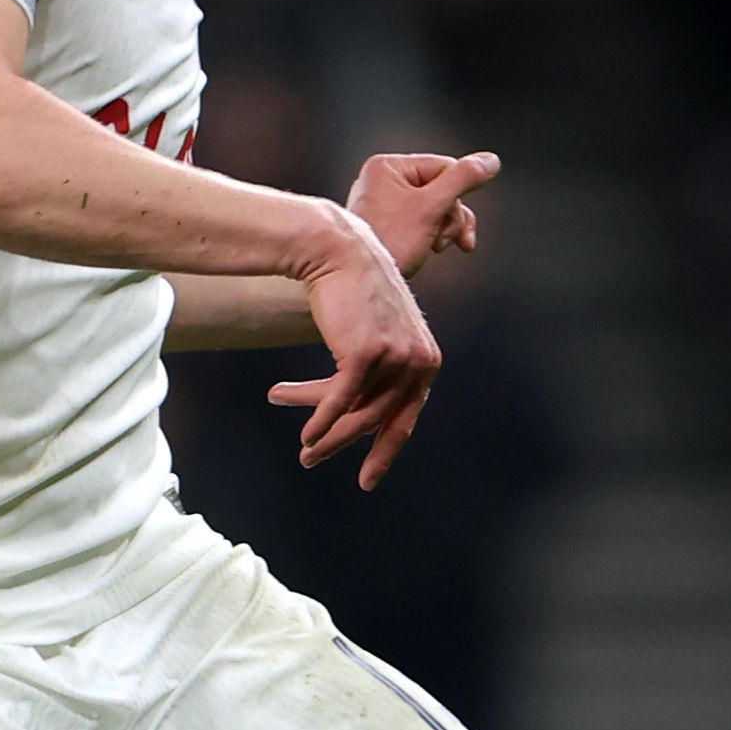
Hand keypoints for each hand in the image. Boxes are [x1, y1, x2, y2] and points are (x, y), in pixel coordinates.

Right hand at [266, 212, 443, 489]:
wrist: (337, 252)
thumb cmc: (349, 292)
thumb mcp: (373, 334)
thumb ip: (377, 371)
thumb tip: (354, 415)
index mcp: (426, 360)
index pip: (405, 417)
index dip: (385, 450)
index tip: (367, 477)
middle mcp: (419, 361)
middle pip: (381, 421)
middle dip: (348, 447)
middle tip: (315, 463)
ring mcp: (396, 358)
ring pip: (359, 414)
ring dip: (327, 437)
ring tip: (303, 450)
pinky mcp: (367, 353)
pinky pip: (340, 399)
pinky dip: (320, 420)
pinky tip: (304, 433)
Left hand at [345, 149, 498, 276]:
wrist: (356, 277)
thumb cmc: (391, 240)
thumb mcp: (432, 206)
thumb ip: (463, 179)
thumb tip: (491, 160)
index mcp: (388, 166)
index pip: (445, 168)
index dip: (457, 196)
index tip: (455, 223)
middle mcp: (382, 179)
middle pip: (441, 188)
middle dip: (452, 216)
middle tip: (454, 241)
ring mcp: (382, 201)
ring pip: (434, 207)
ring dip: (444, 228)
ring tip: (437, 248)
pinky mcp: (386, 222)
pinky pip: (420, 221)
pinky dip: (430, 235)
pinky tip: (428, 250)